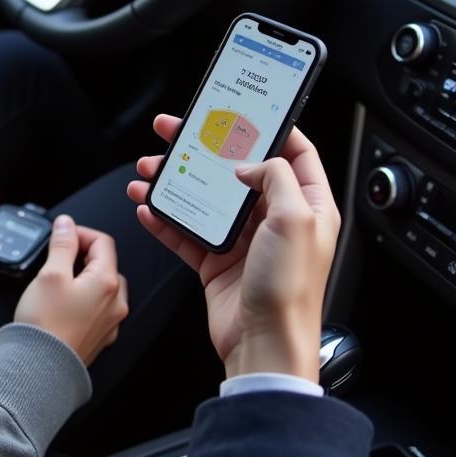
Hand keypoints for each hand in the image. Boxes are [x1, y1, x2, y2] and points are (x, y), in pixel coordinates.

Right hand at [13, 215, 128, 365]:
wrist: (41, 369)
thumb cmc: (45, 325)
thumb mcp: (50, 274)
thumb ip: (62, 245)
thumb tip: (67, 225)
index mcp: (107, 282)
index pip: (103, 242)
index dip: (80, 233)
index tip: (61, 235)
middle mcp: (116, 303)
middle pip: (105, 265)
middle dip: (83, 256)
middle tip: (57, 259)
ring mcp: (110, 323)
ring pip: (102, 288)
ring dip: (84, 279)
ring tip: (58, 284)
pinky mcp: (100, 338)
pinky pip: (97, 310)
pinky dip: (84, 301)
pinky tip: (62, 307)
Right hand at [126, 115, 340, 381]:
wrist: (264, 344)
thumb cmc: (289, 289)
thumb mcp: (295, 218)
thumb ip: (275, 178)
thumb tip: (249, 164)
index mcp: (308, 206)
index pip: (294, 152)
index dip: (269, 129)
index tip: (240, 112)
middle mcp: (276, 221)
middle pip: (236, 172)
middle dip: (203, 150)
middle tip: (174, 131)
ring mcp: (244, 242)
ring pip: (204, 199)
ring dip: (174, 182)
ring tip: (149, 170)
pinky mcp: (216, 263)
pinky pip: (185, 233)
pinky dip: (164, 219)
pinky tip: (147, 207)